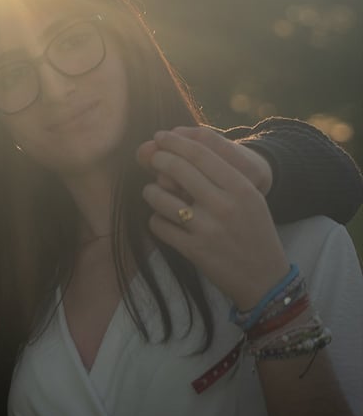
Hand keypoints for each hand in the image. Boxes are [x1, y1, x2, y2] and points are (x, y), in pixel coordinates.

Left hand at [139, 129, 288, 309]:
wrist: (265, 278)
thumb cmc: (254, 231)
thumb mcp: (250, 198)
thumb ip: (223, 174)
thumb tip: (182, 150)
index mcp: (241, 188)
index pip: (200, 154)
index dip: (175, 142)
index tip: (161, 136)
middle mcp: (224, 206)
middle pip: (178, 169)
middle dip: (159, 159)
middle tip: (153, 158)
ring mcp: (207, 229)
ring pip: (161, 197)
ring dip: (151, 191)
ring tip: (152, 191)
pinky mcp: (193, 250)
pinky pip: (159, 225)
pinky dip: (155, 219)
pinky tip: (161, 218)